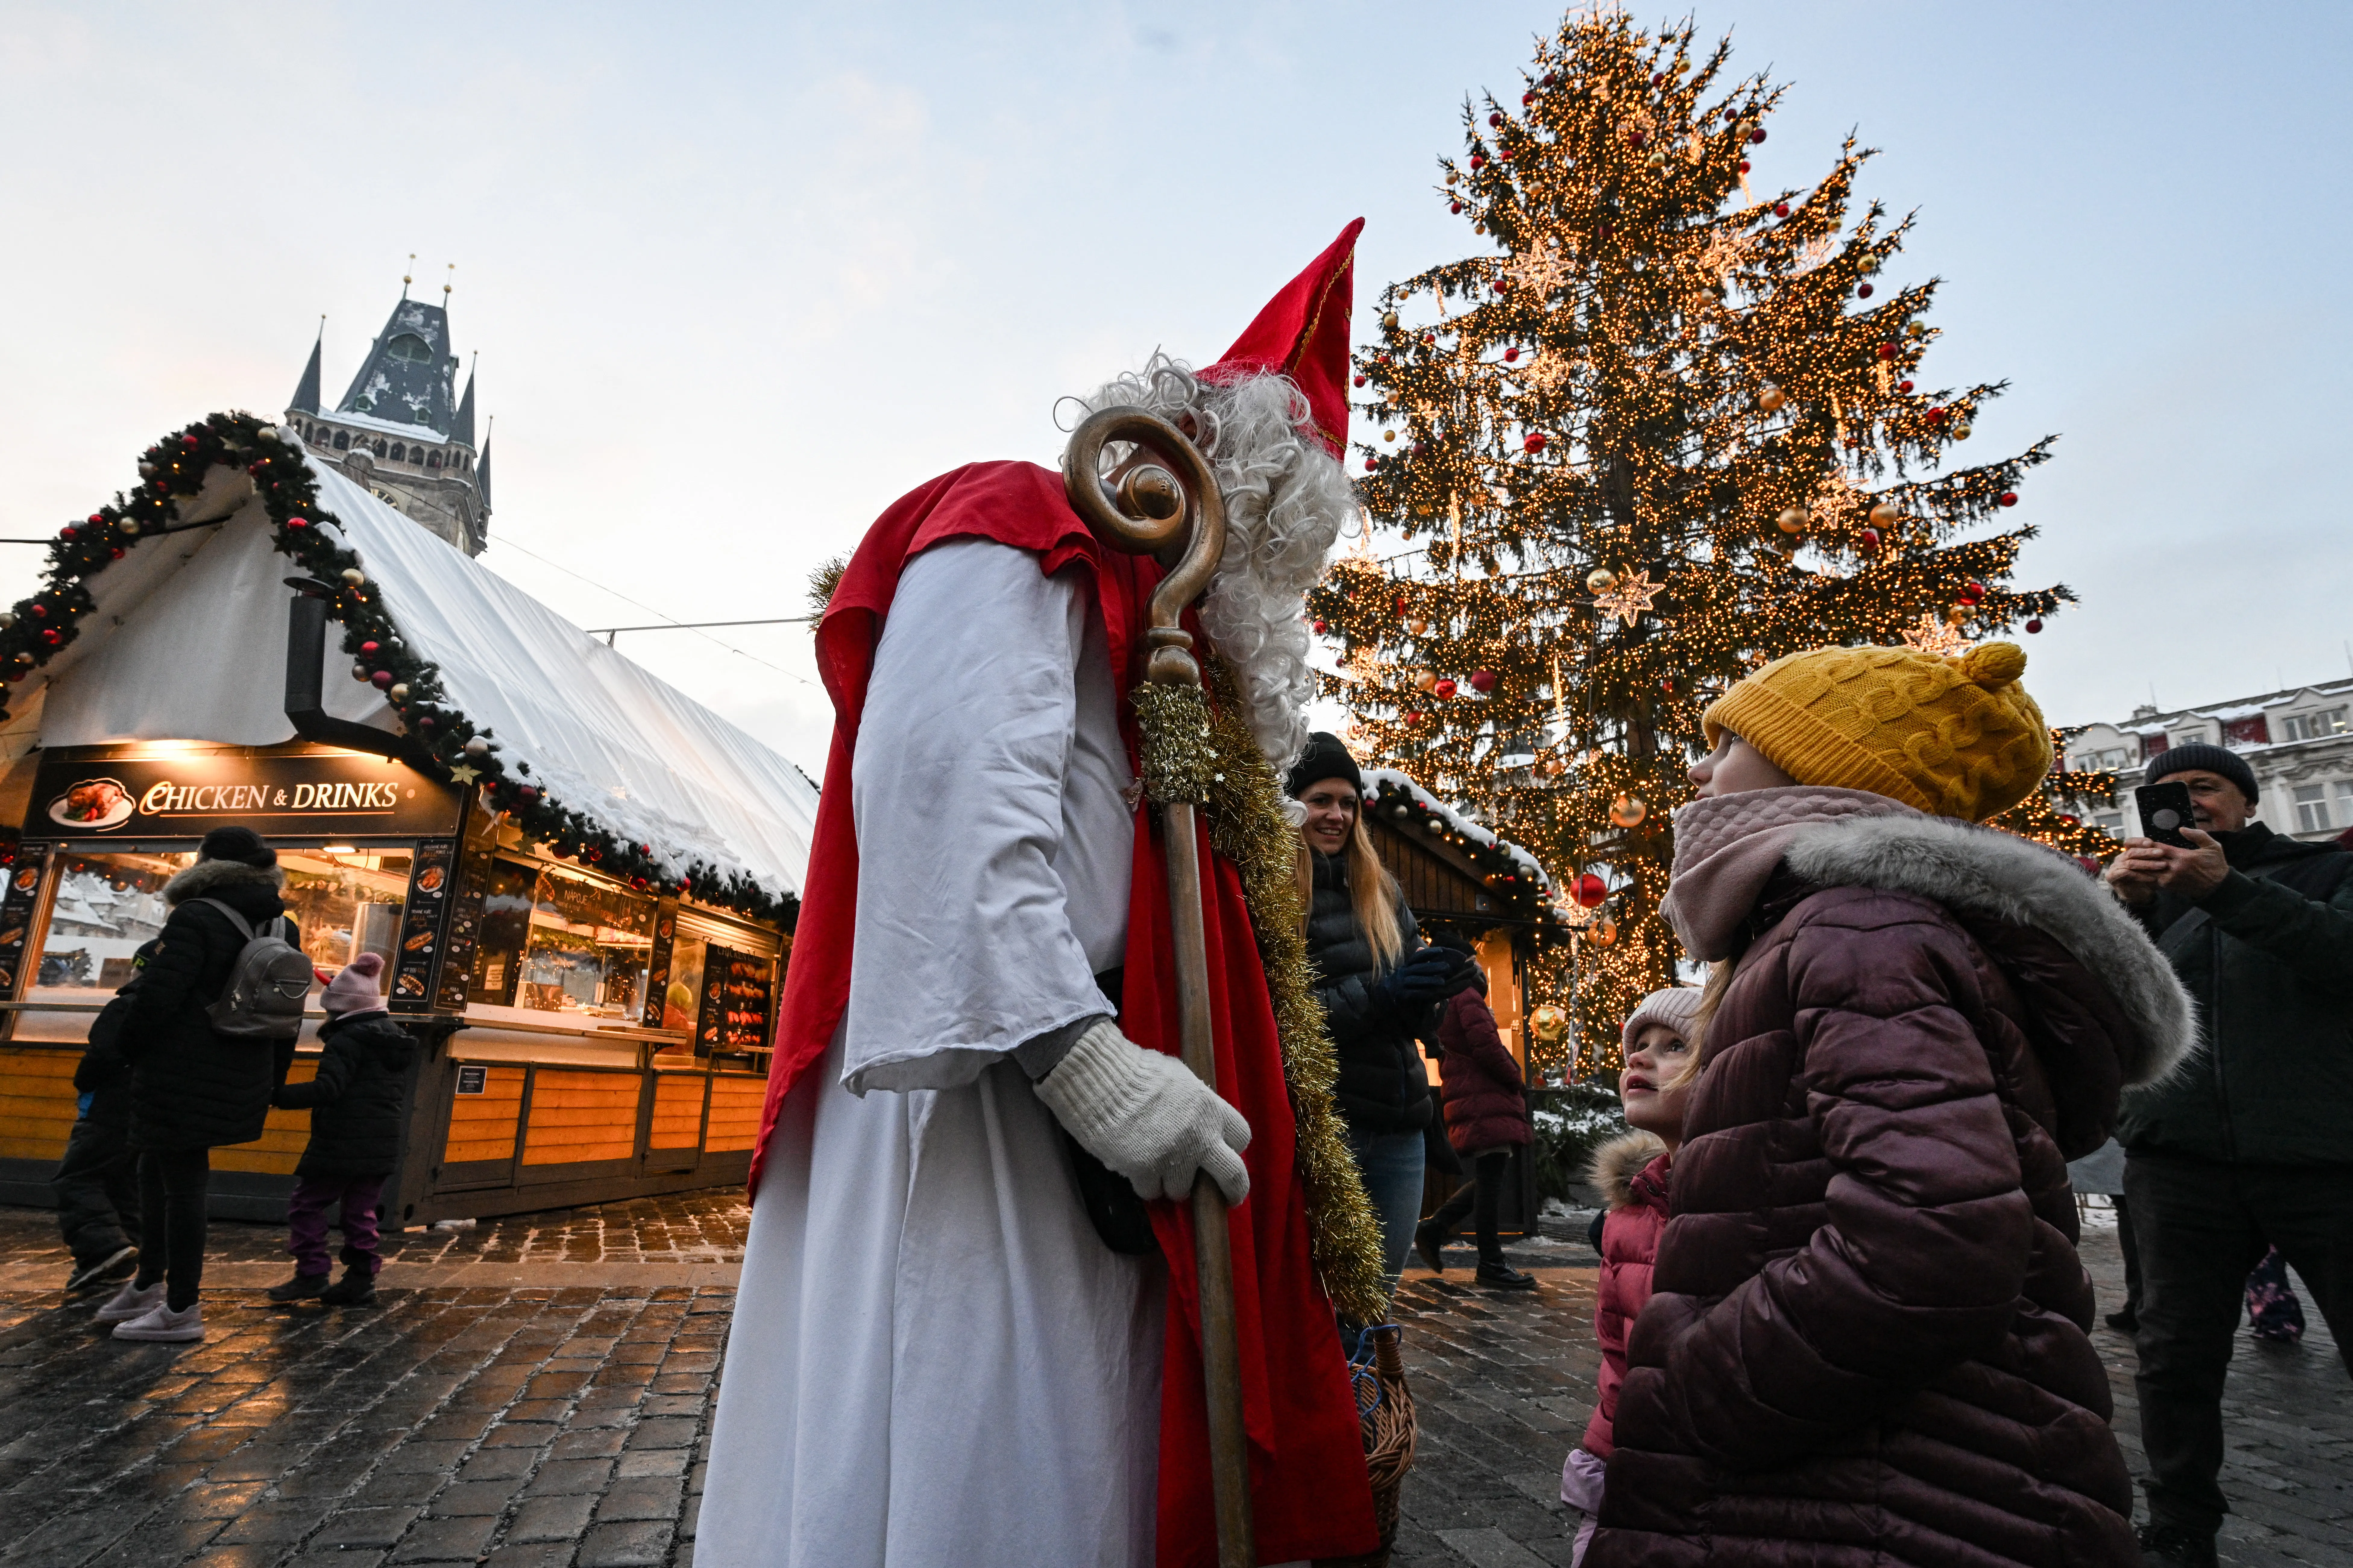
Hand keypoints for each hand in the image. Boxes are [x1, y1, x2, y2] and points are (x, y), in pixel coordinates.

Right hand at [1034, 1020, 1251, 1205]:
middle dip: (1232, 1190)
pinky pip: (1151, 1191)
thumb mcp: (1178, 1077)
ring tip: (1156, 1168)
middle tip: (1225, 1198)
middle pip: (1232, 1174)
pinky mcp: (1146, 1170)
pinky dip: (1143, 1184)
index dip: (1233, 1147)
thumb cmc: (1137, 1070)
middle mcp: (1199, 1135)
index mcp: (1210, 1107)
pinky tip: (1133, 1167)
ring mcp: (1174, 1156)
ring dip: (1171, 1184)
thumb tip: (1200, 1118)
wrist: (1101, 1078)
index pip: (1241, 1135)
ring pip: (1183, 1189)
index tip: (1225, 1153)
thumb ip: (1196, 1102)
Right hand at [1374, 947, 1457, 1012]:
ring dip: (1430, 981)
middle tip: (1447, 967)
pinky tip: (1434, 995)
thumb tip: (1421, 948)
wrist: (1381, 998)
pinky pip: (1414, 993)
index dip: (1429, 952)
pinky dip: (1424, 994)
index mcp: (1405, 967)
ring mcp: (1400, 984)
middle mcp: (1402, 973)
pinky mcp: (1400, 995)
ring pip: (1416, 980)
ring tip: (1443, 982)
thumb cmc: (1399, 984)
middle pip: (1418, 968)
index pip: (1417, 957)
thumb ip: (1414, 963)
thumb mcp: (1405, 971)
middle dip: (1433, 966)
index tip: (1442, 950)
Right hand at [2104, 842, 2160, 905]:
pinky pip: (2127, 873)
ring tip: (2162, 866)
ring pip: (2130, 862)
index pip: (2129, 842)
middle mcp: (2118, 859)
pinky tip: (2152, 878)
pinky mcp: (2112, 876)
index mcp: (2126, 853)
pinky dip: (2141, 875)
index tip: (2151, 842)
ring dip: (2147, 864)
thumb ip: (2150, 857)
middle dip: (2147, 852)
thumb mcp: (2149, 866)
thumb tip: (2161, 848)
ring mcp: (2114, 867)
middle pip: (2131, 852)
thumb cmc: (2144, 879)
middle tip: (2161, 853)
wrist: (2136, 895)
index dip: (2139, 841)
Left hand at [2111, 831, 2229, 902]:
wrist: (2218, 888)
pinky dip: (2144, 875)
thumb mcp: (2212, 846)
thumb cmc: (2215, 865)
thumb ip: (2197, 835)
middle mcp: (2174, 869)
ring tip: (2128, 859)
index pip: (2159, 848)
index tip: (2141, 840)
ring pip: (2148, 871)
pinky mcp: (2169, 887)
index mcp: (2183, 857)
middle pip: (2150, 859)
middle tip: (2127, 849)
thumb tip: (2181, 829)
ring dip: (2139, 865)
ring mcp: (2170, 879)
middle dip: (2140, 854)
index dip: (2148, 844)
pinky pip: (2152, 880)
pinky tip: (2136, 870)